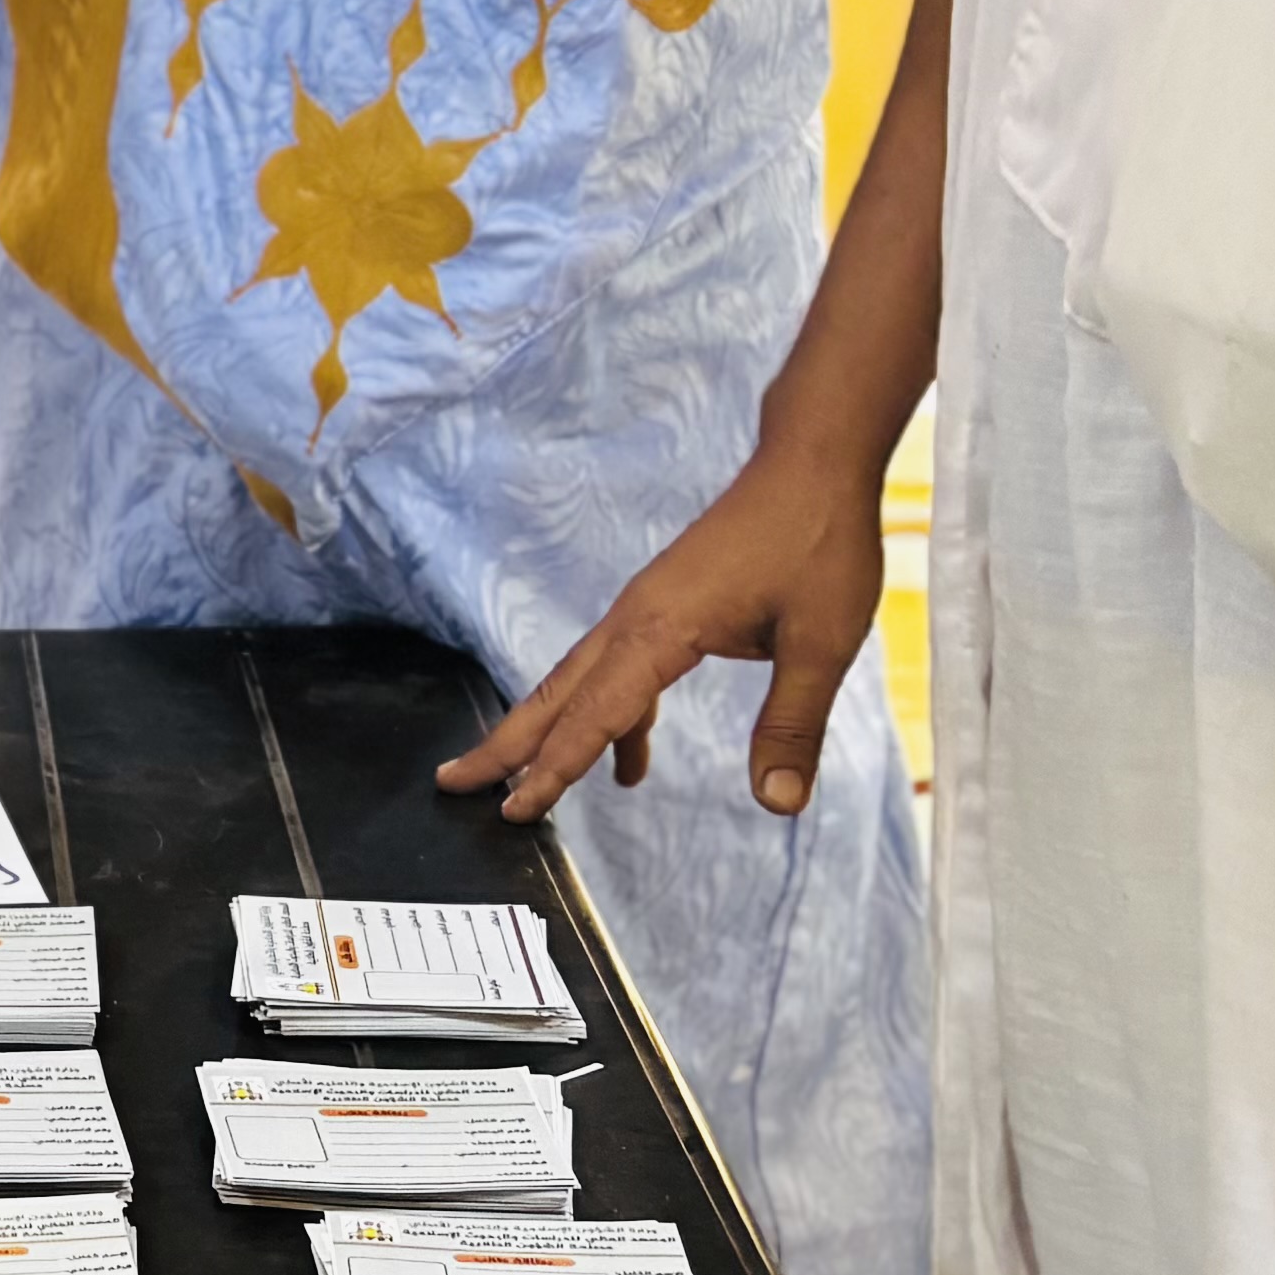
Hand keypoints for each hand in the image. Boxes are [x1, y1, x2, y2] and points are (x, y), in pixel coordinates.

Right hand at [444, 442, 885, 820]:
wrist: (811, 463)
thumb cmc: (819, 543)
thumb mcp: (821, 643)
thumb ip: (791, 724)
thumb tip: (778, 803)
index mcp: (660, 628)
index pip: (594, 715)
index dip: (555, 769)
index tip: (515, 811)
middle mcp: (634, 618)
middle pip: (553, 693)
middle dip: (505, 745)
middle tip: (452, 784)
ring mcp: (642, 609)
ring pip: (576, 681)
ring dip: (546, 732)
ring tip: (522, 783)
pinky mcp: (662, 604)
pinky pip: (614, 669)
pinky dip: (606, 716)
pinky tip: (629, 756)